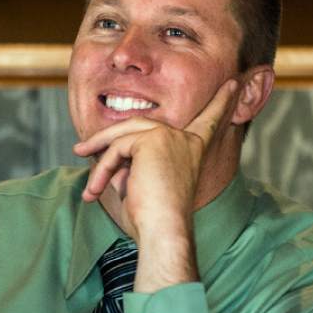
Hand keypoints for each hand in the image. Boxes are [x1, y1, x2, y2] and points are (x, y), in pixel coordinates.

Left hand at [72, 79, 240, 290]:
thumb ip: (132, 161)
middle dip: (105, 138)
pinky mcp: (152, 139)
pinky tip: (97, 190)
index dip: (221, 101)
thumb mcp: (143, 182)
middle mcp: (186, 139)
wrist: (163, 230)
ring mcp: (170, 136)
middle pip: (138, 125)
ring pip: (121, 136)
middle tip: (79, 150)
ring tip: (90, 188)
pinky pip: (116, 149)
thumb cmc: (155, 218)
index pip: (209, 120)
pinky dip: (103, 170)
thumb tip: (105, 150)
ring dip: (100, 162)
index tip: (233, 82)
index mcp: (193, 149)